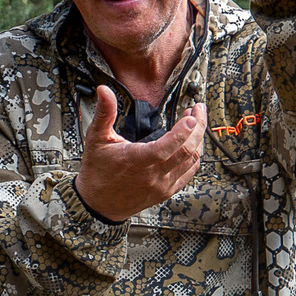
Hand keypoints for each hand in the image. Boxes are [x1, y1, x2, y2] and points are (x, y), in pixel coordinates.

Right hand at [74, 85, 203, 221]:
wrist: (98, 204)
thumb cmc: (97, 172)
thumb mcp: (96, 138)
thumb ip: (105, 113)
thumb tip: (105, 91)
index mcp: (136, 161)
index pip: (165, 147)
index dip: (183, 131)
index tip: (191, 114)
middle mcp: (152, 175)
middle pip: (186, 151)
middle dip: (198, 127)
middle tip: (199, 109)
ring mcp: (162, 185)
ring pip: (191, 161)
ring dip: (198, 139)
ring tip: (197, 121)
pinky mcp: (166, 191)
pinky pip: (189, 173)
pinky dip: (195, 155)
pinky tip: (194, 143)